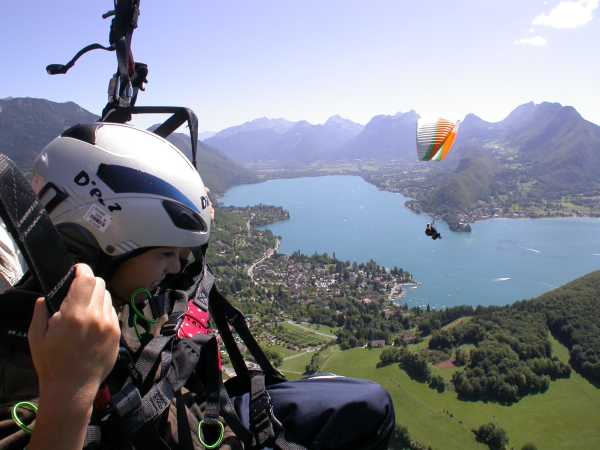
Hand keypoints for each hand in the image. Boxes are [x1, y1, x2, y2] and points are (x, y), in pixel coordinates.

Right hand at [28, 263, 119, 401]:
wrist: (73, 388)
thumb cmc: (52, 363)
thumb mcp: (37, 337)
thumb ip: (41, 312)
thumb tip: (45, 297)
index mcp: (74, 314)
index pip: (86, 279)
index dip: (82, 270)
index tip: (77, 270)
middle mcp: (96, 316)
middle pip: (100, 284)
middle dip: (89, 282)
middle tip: (79, 289)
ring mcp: (109, 325)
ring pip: (108, 297)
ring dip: (97, 296)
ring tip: (85, 308)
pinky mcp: (117, 334)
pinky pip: (113, 312)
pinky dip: (104, 310)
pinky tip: (93, 321)